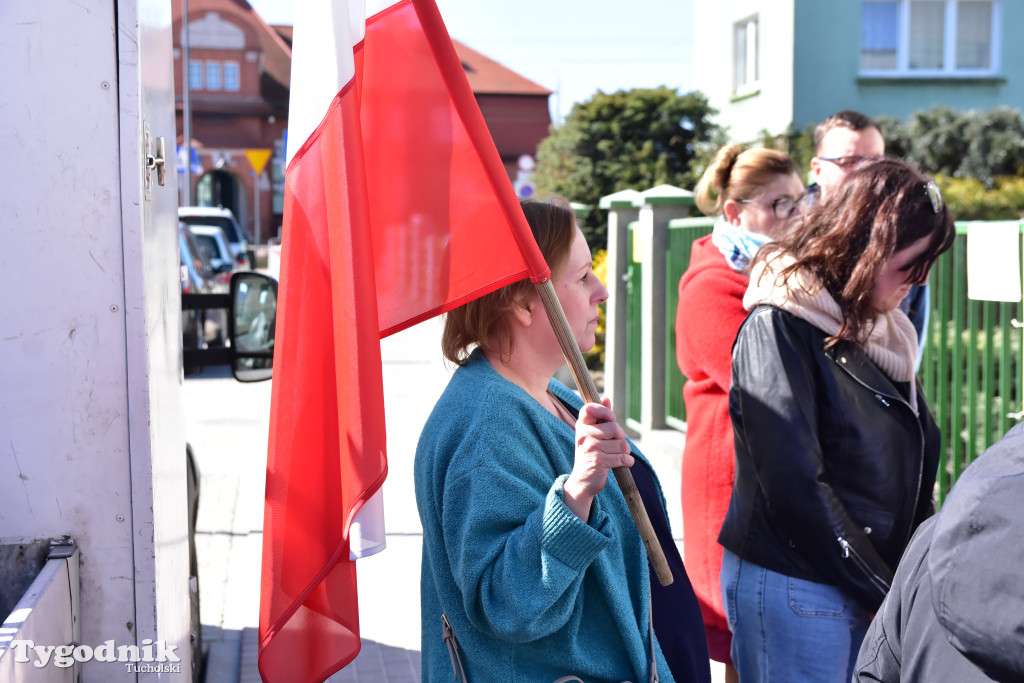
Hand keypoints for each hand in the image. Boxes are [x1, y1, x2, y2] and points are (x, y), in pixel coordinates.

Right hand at [563, 398, 634, 521]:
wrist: (582, 481)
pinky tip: (623, 463)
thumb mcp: (592, 434)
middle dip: (621, 438)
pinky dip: (627, 461)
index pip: (591, 409)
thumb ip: (600, 417)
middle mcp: (584, 435)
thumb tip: (606, 398)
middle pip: (615, 428)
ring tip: (617, 455)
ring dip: (625, 451)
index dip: (605, 412)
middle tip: (614, 445)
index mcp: (581, 426)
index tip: (610, 419)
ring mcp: (591, 448)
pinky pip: (623, 457)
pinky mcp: (599, 462)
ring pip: (622, 444)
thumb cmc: (590, 454)